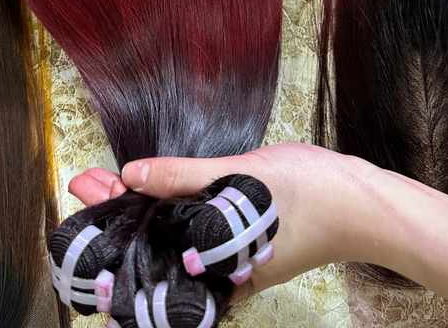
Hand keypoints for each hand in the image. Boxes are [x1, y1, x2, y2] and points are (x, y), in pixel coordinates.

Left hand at [69, 143, 384, 296]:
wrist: (362, 204)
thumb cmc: (309, 195)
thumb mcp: (241, 179)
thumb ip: (183, 177)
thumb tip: (129, 175)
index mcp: (210, 270)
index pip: (142, 254)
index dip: (108, 225)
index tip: (84, 192)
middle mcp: (212, 272)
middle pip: (150, 247)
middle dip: (117, 215)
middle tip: (86, 182)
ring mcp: (224, 260)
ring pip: (168, 238)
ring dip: (138, 210)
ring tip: (106, 185)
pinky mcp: (234, 245)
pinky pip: (188, 231)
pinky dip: (165, 211)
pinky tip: (150, 193)